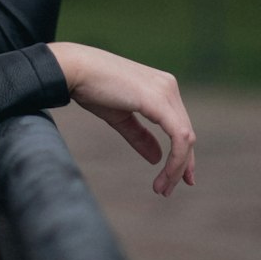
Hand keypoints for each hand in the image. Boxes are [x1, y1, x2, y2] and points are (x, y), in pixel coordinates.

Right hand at [48, 41, 196, 196]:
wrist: (74, 69)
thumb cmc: (91, 88)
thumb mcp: (119, 117)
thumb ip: (139, 135)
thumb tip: (157, 158)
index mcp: (160, 86)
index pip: (180, 125)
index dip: (182, 155)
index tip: (178, 179)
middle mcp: (168, 86)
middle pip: (186, 133)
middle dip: (180, 166)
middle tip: (166, 191)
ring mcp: (165, 91)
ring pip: (185, 138)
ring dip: (177, 167)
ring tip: (162, 188)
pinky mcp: (158, 101)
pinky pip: (179, 137)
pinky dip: (175, 160)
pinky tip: (165, 176)